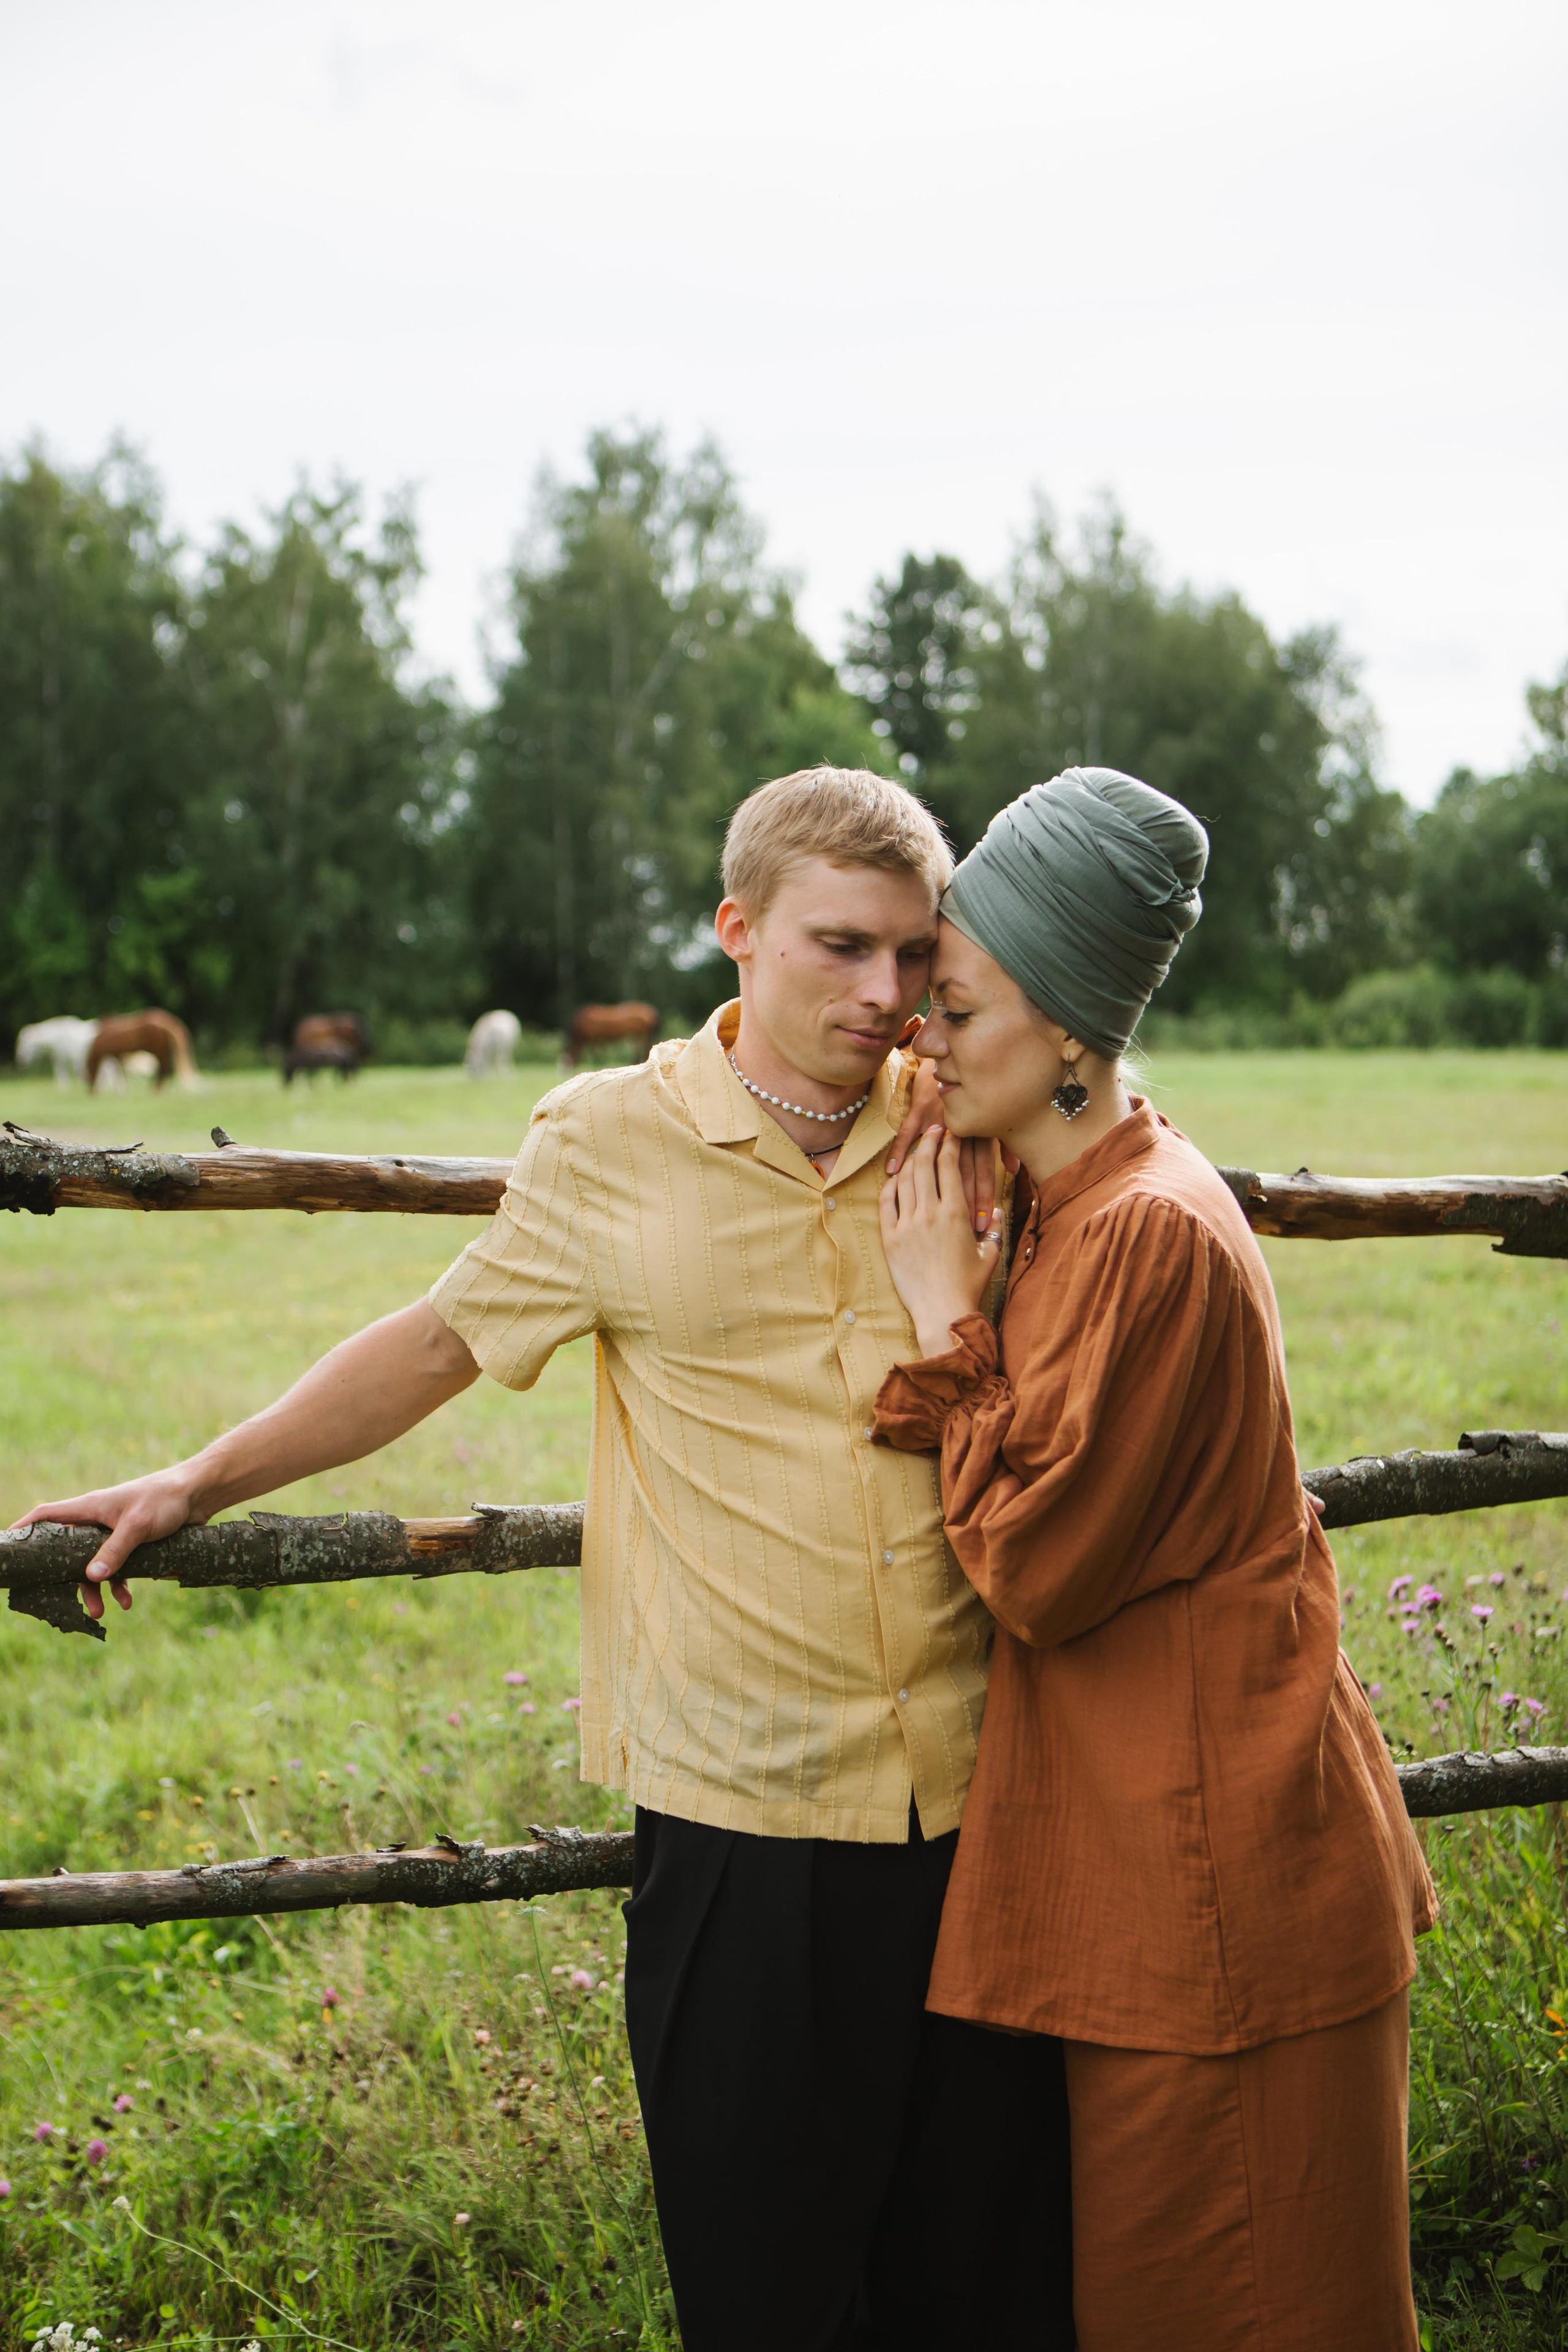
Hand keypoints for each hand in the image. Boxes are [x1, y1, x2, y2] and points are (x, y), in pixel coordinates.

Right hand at [10, 1469, 204, 1620]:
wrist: (199, 1494)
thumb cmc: (164, 1500)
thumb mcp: (137, 1526)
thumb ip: (114, 1551)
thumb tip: (90, 1578)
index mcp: (90, 1508)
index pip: (47, 1515)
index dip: (25, 1529)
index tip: (8, 1543)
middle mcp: (97, 1520)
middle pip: (68, 1551)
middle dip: (66, 1579)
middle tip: (65, 1602)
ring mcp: (114, 1532)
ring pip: (93, 1565)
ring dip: (95, 1589)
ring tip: (101, 1612)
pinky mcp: (132, 1543)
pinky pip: (117, 1568)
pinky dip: (119, 1585)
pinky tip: (128, 1601)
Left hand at [880, 1126, 1004, 1356]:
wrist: (942, 1311)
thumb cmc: (969, 1285)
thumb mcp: (990, 1254)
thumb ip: (995, 1228)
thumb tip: (997, 1210)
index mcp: (956, 1213)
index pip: (949, 1165)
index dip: (950, 1143)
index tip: (951, 1132)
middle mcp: (930, 1213)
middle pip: (924, 1164)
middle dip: (928, 1142)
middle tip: (933, 1131)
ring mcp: (907, 1225)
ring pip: (905, 1179)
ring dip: (910, 1160)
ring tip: (915, 1151)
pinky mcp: (891, 1239)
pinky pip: (886, 1203)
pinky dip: (890, 1186)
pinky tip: (895, 1180)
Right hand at [887, 1053, 996, 1233]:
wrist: (957, 1056)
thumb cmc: (977, 1090)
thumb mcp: (994, 1116)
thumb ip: (1004, 1144)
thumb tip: (1015, 1169)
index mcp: (981, 1132)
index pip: (983, 1170)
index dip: (982, 1196)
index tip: (981, 1223)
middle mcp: (962, 1127)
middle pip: (961, 1170)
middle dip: (961, 1199)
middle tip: (957, 1226)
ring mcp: (939, 1119)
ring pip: (935, 1155)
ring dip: (928, 1182)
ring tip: (922, 1210)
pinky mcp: (920, 1110)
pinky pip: (907, 1133)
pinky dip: (900, 1151)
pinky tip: (892, 1172)